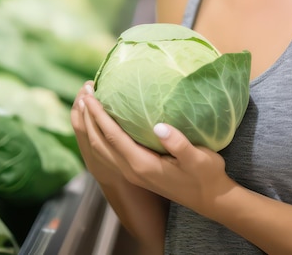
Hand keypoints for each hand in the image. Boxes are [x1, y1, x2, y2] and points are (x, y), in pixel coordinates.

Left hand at [78, 89, 234, 218]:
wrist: (209, 198)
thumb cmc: (206, 175)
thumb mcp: (198, 158)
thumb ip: (179, 143)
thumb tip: (159, 126)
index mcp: (142, 165)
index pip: (112, 136)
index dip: (99, 116)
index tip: (90, 96)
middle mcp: (132, 170)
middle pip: (99, 142)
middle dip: (88, 117)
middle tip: (83, 93)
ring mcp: (132, 172)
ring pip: (100, 149)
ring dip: (90, 127)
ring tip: (85, 105)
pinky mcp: (136, 171)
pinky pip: (108, 152)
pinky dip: (98, 136)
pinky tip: (102, 123)